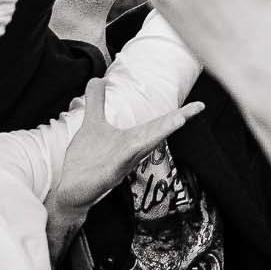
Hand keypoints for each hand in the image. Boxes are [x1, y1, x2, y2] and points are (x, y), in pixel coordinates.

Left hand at [48, 77, 206, 222]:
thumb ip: (96, 100)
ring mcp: (121, 162)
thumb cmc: (87, 160)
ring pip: (145, 144)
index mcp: (131, 139)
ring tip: (180, 118)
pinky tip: (136, 145)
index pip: (157, 124)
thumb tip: (98, 78)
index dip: (178, 114)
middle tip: (196, 108)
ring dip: (162, 132)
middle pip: (157, 132)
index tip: (198, 105)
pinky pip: (122, 160)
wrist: (72, 191)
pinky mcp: (108, 172)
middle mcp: (131, 150)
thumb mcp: (92, 124)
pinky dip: (130, 152)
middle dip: (176, 120)